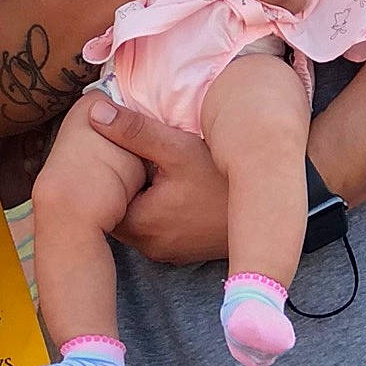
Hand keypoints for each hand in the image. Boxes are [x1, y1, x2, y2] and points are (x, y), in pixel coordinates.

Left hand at [88, 99, 229, 265]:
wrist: (269, 210)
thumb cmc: (223, 180)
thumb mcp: (179, 148)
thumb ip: (135, 131)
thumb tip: (95, 113)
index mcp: (140, 225)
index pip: (99, 199)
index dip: (100, 172)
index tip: (103, 150)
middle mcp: (149, 246)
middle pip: (115, 211)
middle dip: (117, 185)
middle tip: (120, 154)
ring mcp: (166, 252)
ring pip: (134, 219)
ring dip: (135, 196)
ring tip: (142, 168)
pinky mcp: (181, 251)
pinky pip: (154, 228)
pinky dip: (153, 208)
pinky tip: (164, 186)